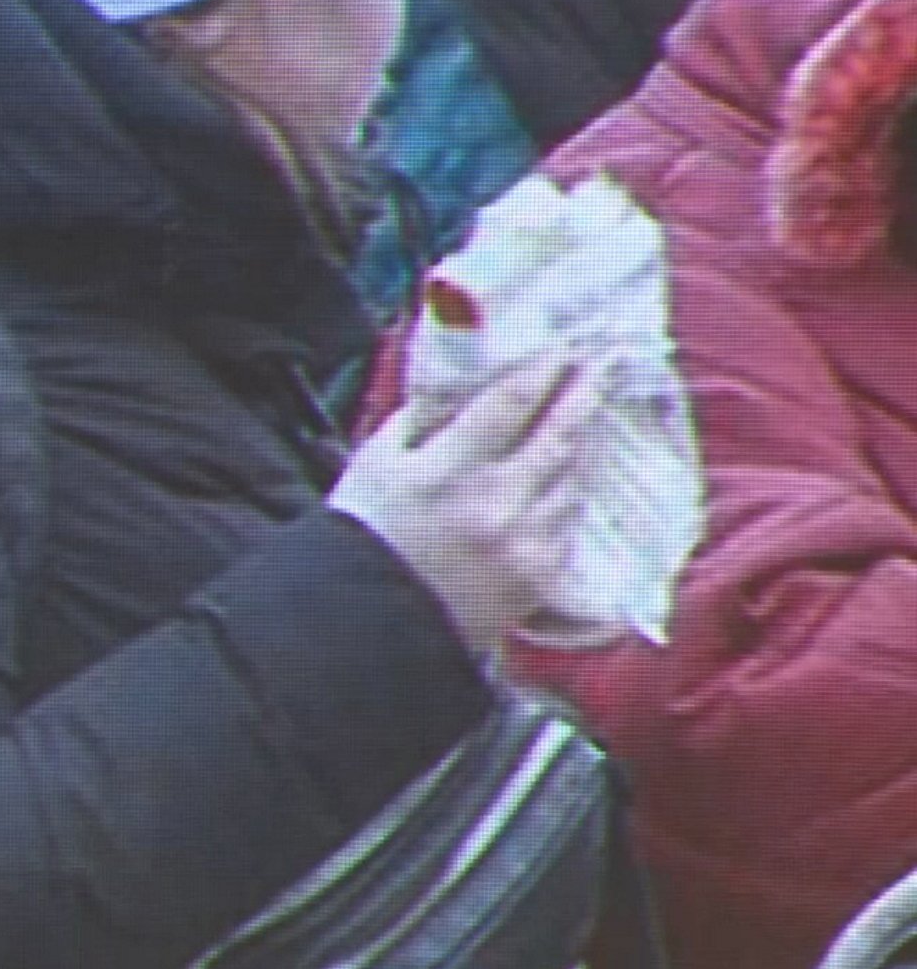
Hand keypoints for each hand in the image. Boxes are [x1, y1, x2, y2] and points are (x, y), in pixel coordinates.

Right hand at [329, 354, 608, 655]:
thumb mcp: (375, 463)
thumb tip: (461, 382)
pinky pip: (567, 519)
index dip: (543, 367)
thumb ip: (420, 418)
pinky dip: (567, 491)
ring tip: (585, 413)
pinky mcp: (540, 576)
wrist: (372, 623)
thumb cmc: (366, 536)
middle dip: (584, 392)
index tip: (561, 346)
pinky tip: (566, 474)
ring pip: (570, 476)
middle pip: (559, 434)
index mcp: (448, 470)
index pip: (512, 402)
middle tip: (603, 362)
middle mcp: (496, 504)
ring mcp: (525, 543)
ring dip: (580, 441)